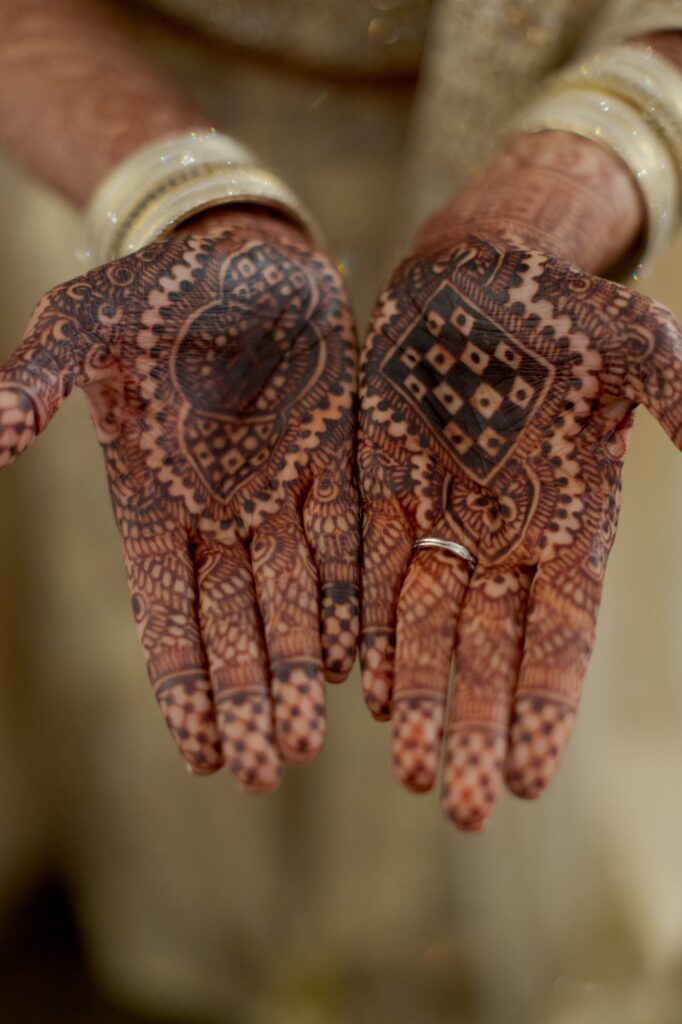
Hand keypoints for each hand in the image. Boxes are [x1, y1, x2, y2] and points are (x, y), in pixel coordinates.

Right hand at [0, 209, 358, 789]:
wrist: (241, 253)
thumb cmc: (154, 289)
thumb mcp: (84, 323)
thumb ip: (42, 379)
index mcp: (155, 499)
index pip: (166, 609)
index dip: (181, 679)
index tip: (197, 750)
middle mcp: (223, 512)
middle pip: (237, 622)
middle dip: (248, 696)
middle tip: (263, 769)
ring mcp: (287, 492)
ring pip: (297, 597)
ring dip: (303, 668)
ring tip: (309, 738)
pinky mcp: (344, 463)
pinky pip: (354, 541)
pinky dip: (356, 599)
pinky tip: (362, 659)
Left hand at [359, 234, 680, 829]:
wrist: (475, 275)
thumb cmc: (562, 305)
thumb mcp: (634, 341)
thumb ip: (677, 395)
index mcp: (569, 519)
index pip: (559, 632)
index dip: (546, 703)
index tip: (532, 778)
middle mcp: (503, 535)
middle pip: (487, 649)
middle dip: (477, 725)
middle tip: (460, 807)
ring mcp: (440, 516)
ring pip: (424, 625)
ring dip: (419, 696)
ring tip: (410, 768)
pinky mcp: (381, 489)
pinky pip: (372, 572)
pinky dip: (367, 628)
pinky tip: (364, 687)